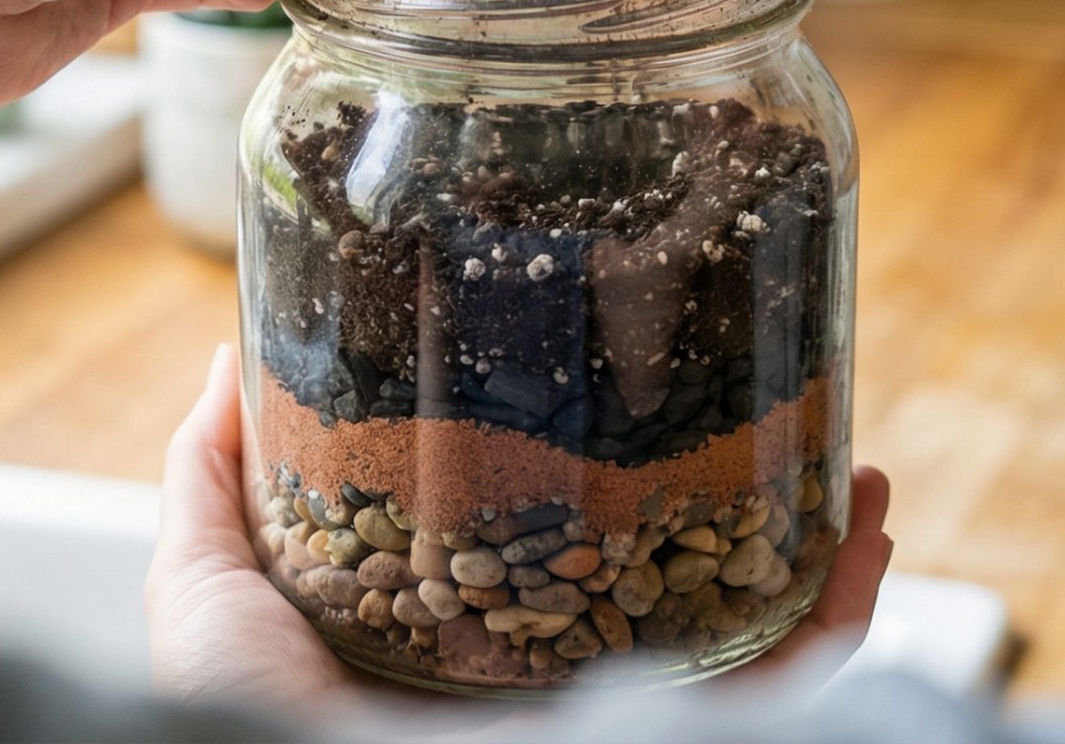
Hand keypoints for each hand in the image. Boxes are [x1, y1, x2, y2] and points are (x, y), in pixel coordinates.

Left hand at [146, 344, 894, 707]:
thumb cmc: (235, 724)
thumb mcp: (204, 583)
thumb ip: (214, 476)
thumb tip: (229, 358)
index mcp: (460, 637)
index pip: (562, 550)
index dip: (616, 477)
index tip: (648, 389)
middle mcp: (549, 676)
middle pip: (677, 582)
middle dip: (741, 505)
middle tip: (778, 417)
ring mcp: (613, 714)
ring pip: (748, 626)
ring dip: (815, 546)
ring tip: (851, 468)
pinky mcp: (661, 742)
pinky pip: (785, 685)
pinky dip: (839, 613)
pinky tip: (860, 531)